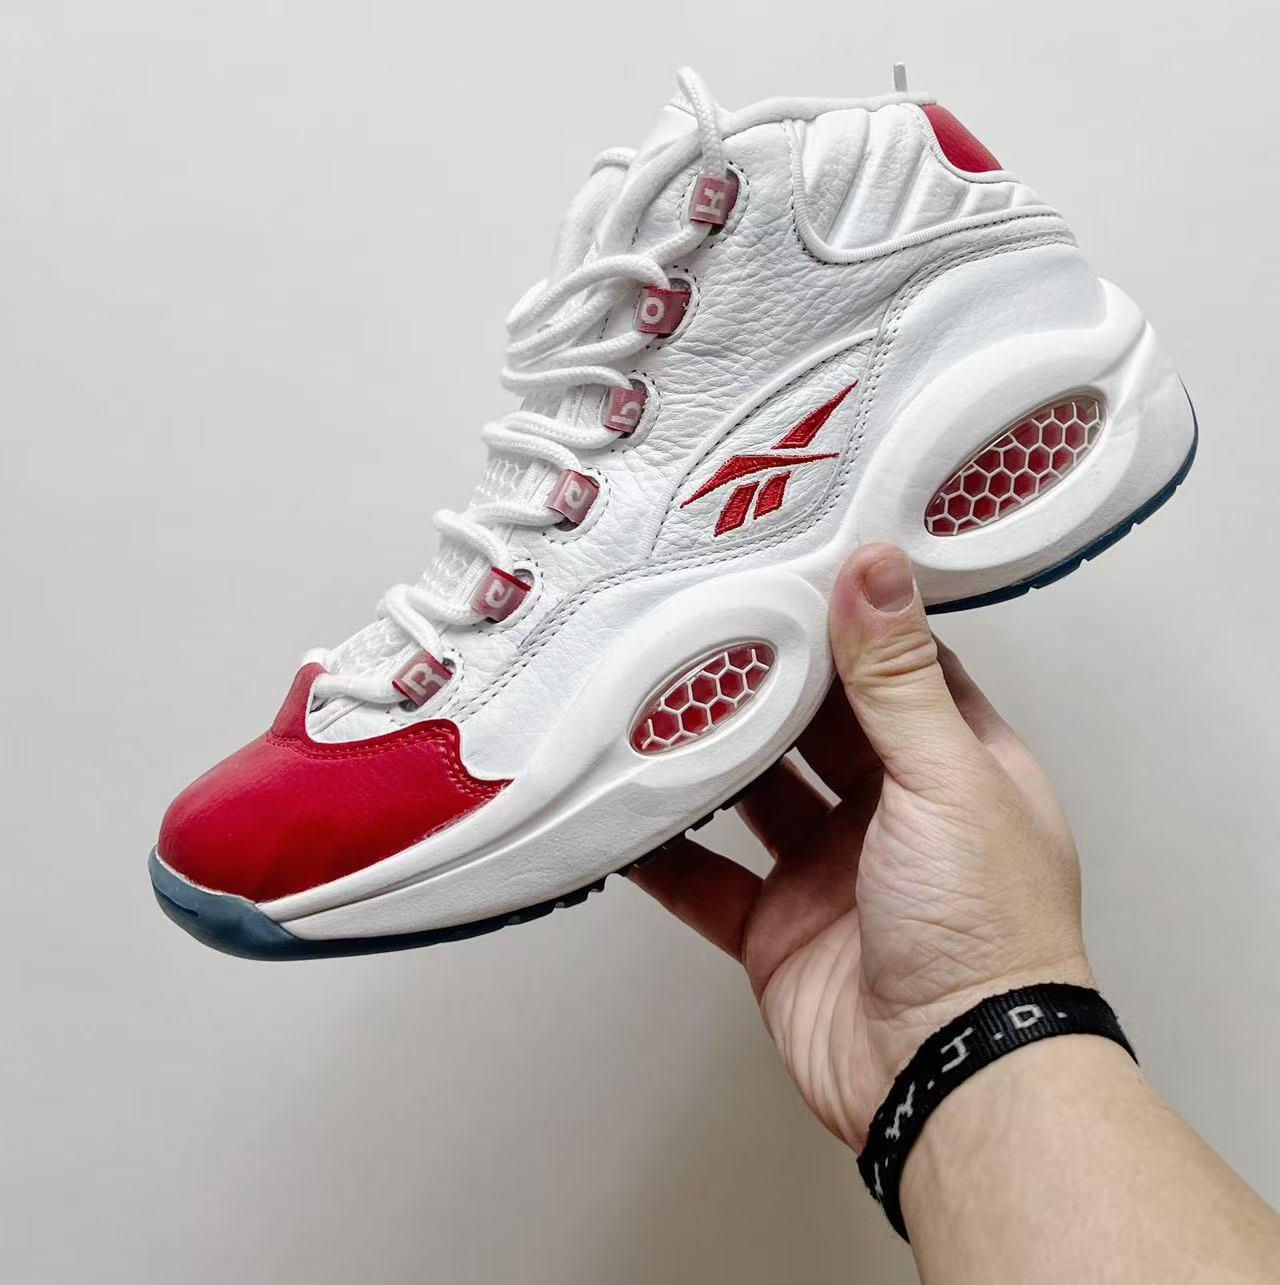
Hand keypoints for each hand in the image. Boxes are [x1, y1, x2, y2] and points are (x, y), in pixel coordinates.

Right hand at [631, 543, 1093, 1149]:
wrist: (950, 1079)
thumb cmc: (986, 929)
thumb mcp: (946, 778)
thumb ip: (898, 678)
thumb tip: (878, 567)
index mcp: (957, 767)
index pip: (899, 669)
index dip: (849, 621)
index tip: (789, 570)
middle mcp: (894, 812)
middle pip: (814, 726)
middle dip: (762, 684)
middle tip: (699, 623)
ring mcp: (830, 871)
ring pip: (754, 795)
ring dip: (708, 758)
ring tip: (649, 698)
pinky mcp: (776, 928)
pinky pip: (707, 877)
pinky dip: (665, 849)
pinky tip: (625, 813)